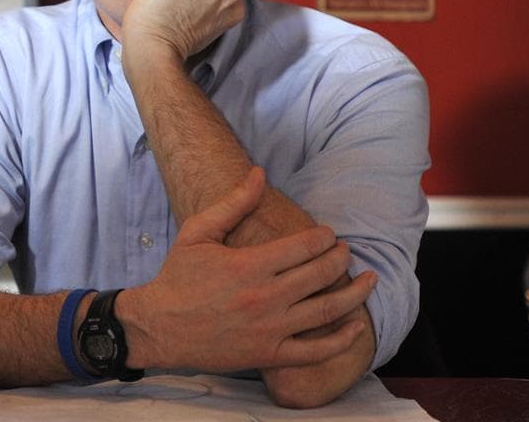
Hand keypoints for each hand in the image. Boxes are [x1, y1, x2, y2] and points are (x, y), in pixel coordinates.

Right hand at [121, 167, 376, 371]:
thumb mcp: (199, 232)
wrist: (158, 327)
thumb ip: (233, 203)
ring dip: (354, 293)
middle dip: (340, 259)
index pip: (303, 247)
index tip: (328, 234)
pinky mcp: (269, 355)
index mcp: (249, 265)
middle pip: (320, 274)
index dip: (323, 238)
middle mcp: (265, 297)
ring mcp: (269, 329)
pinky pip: (314, 351)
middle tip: (345, 251)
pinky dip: (341, 340)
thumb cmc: (177, 276)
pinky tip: (356, 326)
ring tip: (369, 280)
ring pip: (326, 310)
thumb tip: (259, 173)